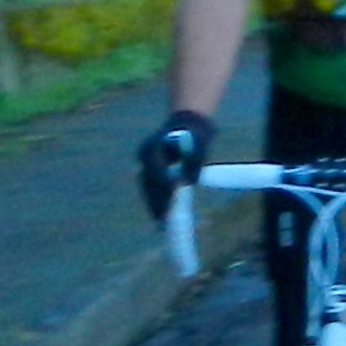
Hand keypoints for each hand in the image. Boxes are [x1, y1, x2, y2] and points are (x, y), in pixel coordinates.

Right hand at [134, 108, 212, 225]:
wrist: (189, 122)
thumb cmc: (196, 133)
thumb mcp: (200, 144)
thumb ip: (193, 161)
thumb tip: (186, 183)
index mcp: (154, 145)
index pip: (156, 169)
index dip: (163, 184)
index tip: (171, 199)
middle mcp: (145, 154)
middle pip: (148, 182)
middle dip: (155, 201)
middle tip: (163, 220)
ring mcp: (146, 161)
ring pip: (147, 186)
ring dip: (154, 204)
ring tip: (161, 223)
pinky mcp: (150, 168)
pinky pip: (151, 187)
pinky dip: (156, 199)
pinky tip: (162, 215)